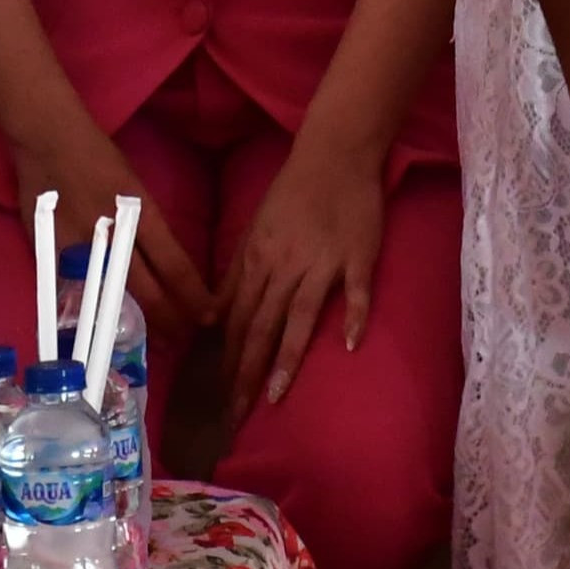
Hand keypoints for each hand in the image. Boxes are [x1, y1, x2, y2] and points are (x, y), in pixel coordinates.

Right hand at [10, 123, 213, 340]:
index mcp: (140, 215)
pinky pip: (77, 291)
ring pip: (114, 298)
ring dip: (137, 322)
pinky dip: (95, 310)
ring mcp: (80, 249)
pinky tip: (108, 326)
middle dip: (171, 320)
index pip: (174, 266)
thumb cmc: (99, 158)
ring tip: (158, 341)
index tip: (209, 316)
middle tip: (187, 339)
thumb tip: (162, 261)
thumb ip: (145, 226)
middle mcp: (114, 237)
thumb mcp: (135, 189)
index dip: (193, 296)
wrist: (50, 141)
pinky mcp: (53, 255)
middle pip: (148, 291)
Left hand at [217, 131, 384, 416]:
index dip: (227, 362)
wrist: (335, 152)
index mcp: (257, 260)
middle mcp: (284, 266)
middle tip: (236, 416)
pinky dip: (354, 315)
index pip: (237, 321)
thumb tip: (211, 320)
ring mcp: (323, 262)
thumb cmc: (293, 192)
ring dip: (286, 356)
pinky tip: (351, 344)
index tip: (219, 399)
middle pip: (261, 326)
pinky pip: (356, 290)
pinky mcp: (358, 255)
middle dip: (245, 373)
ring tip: (275, 395)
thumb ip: (236, 276)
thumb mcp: (253, 231)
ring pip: (299, 316)